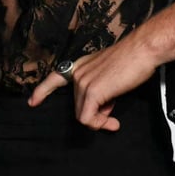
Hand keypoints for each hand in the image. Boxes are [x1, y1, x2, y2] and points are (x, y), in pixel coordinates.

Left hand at [27, 35, 156, 131]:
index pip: (55, 78)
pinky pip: (87, 118)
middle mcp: (78, 73)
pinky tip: (113, 123)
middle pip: (79, 105)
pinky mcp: (92, 91)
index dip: (42, 91)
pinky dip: (99, 124)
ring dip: (99, 121)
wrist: (142, 50)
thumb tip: (102, 109)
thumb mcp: (110, 76)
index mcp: (81, 66)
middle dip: (96, 113)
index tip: (32, 102)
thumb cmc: (132, 61)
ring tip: (114, 118)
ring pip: (83, 115)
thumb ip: (101, 90)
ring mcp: (82, 81)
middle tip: (113, 108)